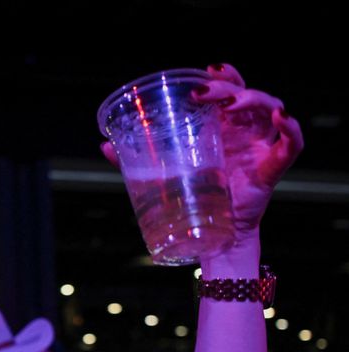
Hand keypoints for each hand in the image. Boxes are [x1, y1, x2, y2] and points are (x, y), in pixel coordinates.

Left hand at [101, 63, 302, 246]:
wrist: (209, 235)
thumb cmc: (190, 197)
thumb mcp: (161, 174)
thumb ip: (134, 159)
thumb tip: (103, 146)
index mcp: (220, 126)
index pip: (227, 90)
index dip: (222, 78)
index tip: (206, 72)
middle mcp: (243, 131)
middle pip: (246, 95)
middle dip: (229, 86)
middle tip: (206, 91)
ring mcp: (259, 147)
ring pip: (269, 109)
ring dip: (253, 99)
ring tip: (232, 103)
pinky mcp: (271, 168)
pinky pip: (290, 144)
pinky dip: (291, 129)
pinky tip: (282, 119)